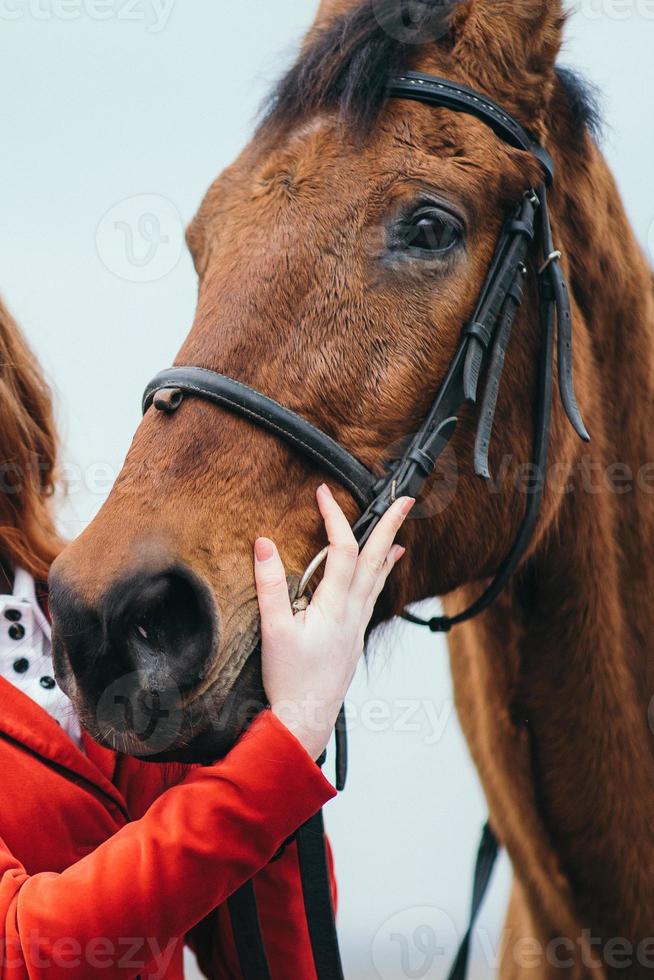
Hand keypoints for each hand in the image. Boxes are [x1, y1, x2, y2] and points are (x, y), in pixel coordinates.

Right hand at [254, 484, 413, 760]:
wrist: (306, 718)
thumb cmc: (290, 680)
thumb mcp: (274, 630)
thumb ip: (270, 585)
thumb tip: (264, 543)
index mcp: (335, 607)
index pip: (342, 550)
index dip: (334, 517)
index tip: (323, 493)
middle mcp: (354, 613)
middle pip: (376, 559)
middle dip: (390, 526)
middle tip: (406, 500)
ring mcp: (357, 626)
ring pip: (378, 579)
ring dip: (387, 550)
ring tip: (398, 533)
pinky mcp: (353, 638)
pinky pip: (372, 597)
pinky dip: (379, 577)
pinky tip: (379, 575)